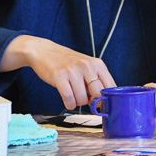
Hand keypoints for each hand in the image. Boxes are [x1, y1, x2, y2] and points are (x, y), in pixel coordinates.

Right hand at [0, 35, 115, 109]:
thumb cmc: (68, 62)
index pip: (111, 86)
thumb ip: (96, 81)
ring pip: (82, 99)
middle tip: (85, 98)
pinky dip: (69, 104)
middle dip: (91, 101)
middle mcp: (87, 66)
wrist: (45, 51)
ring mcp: (73, 71)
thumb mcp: (87, 67)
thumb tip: (103, 101)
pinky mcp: (59, 77)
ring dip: (78, 102)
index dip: (107, 98)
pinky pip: (69, 99)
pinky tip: (68, 100)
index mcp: (97, 64)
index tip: (101, 102)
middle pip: (97, 94)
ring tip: (73, 94)